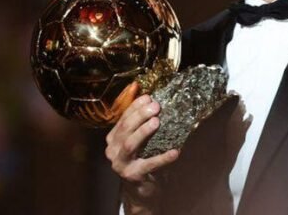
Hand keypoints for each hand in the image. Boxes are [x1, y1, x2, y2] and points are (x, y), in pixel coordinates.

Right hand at [105, 84, 178, 213]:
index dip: (135, 107)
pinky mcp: (133, 176)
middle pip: (125, 129)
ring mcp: (121, 164)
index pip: (122, 118)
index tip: (149, 98)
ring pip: (129, 144)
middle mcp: (112, 150)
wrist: (142, 189)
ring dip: (143, 132)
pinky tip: (175, 152)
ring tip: (157, 122)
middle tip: (156, 107)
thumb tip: (154, 100)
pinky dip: (162, 158)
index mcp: (113, 138)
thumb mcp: (140, 141)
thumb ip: (142, 124)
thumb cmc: (143, 159)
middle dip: (140, 115)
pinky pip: (148, 164)